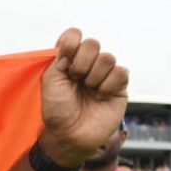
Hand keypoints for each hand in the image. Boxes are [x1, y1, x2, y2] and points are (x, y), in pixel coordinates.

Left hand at [39, 28, 129, 166]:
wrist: (70, 135)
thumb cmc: (58, 110)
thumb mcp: (50, 81)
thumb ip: (60, 57)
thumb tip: (71, 43)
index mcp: (68, 61)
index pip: (74, 36)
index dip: (71, 43)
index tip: (64, 61)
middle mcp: (87, 65)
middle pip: (92, 44)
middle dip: (81, 63)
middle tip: (75, 80)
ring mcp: (103, 75)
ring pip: (107, 58)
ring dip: (94, 76)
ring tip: (88, 91)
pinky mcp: (119, 86)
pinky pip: (120, 72)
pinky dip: (108, 85)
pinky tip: (100, 97)